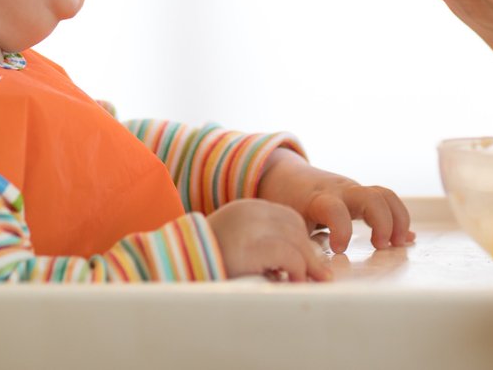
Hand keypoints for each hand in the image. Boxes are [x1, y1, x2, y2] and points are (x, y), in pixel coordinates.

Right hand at [207, 199, 331, 280]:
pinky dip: (297, 271)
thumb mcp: (234, 244)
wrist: (174, 265)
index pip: (287, 217)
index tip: (310, 262)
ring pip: (296, 241)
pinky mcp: (250, 248)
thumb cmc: (204, 261)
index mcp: (245, 208)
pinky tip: (293, 283)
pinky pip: (289, 256)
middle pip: (295, 227)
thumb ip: (258, 245)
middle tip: (319, 276)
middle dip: (310, 253)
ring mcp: (249, 227)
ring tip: (306, 283)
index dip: (303, 241)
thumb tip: (291, 266)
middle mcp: (249, 212)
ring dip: (307, 265)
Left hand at [255, 149, 413, 252]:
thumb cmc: (288, 205)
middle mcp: (341, 192)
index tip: (339, 250)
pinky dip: (398, 218)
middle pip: (371, 196)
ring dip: (397, 219)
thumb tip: (316, 275)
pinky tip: (403, 239)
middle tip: (381, 246)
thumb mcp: (288, 226)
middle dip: (383, 221)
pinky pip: (387, 200)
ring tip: (397, 245)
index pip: (334, 208)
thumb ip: (301, 248)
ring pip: (385, 195)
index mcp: (319, 199)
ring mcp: (355, 192)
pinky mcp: (363, 196)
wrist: (288, 178)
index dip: (341, 229)